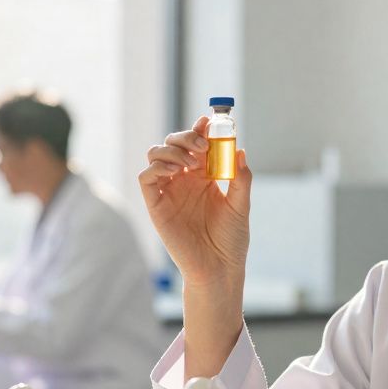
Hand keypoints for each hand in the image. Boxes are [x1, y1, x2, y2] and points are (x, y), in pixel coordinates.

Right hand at [138, 116, 250, 286]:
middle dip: (186, 137)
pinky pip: (146, 178)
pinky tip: (174, 171)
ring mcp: (168, 191)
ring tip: (190, 163)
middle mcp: (184, 180)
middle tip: (202, 145)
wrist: (219, 268)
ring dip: (171, 150)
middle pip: (174, 143)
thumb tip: (240, 150)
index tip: (209, 121)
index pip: (197, 144)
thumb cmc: (231, 240)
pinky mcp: (156, 205)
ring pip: (156, 154)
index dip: (200, 129)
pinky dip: (156, 167)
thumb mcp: (241, 205)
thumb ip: (241, 178)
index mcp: (204, 176)